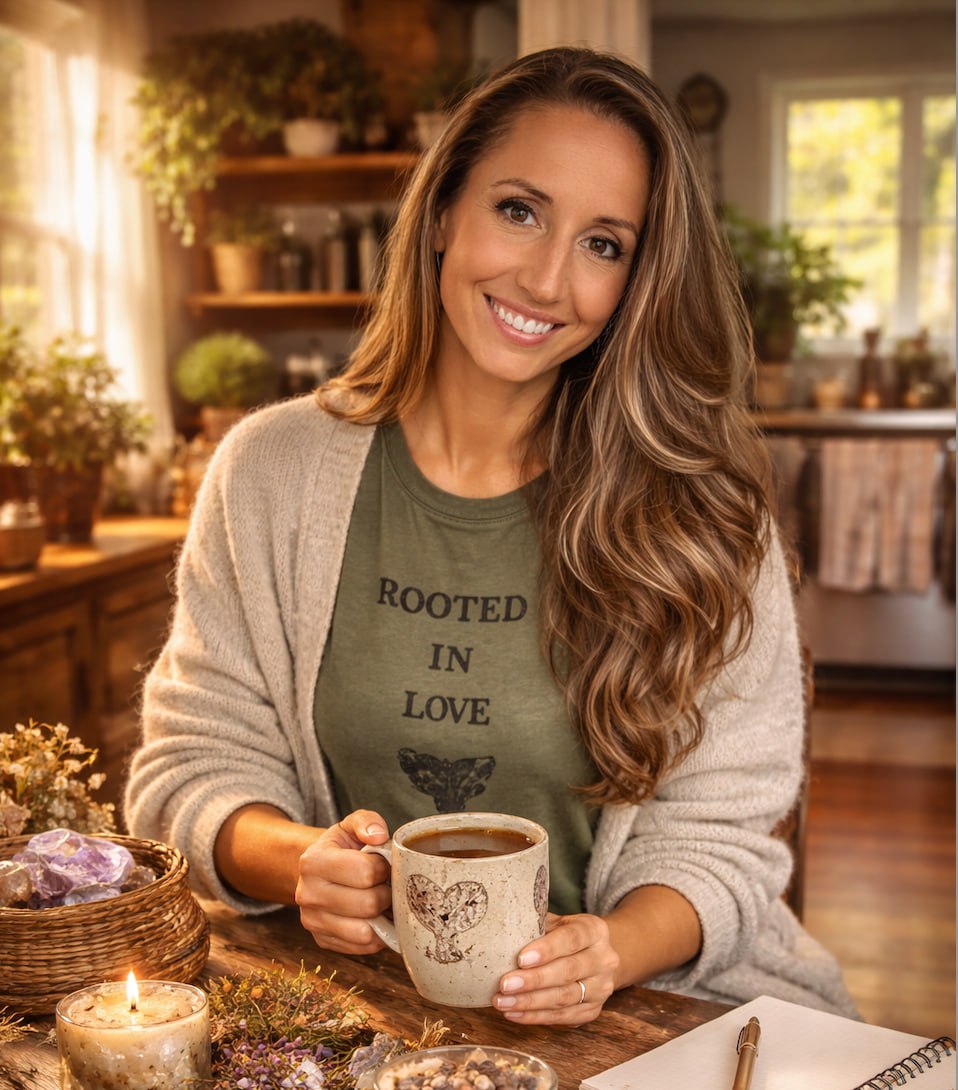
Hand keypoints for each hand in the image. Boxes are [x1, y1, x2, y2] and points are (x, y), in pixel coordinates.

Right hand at [294, 809, 391, 954]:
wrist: (318, 871)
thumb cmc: (341, 848)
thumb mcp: (351, 825)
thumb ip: (367, 821)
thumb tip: (378, 836)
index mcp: (313, 861)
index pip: (365, 872)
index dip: (383, 868)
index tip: (382, 864)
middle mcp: (308, 894)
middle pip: (368, 904)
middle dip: (386, 893)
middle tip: (386, 885)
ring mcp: (313, 922)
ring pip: (365, 931)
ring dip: (383, 917)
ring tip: (382, 901)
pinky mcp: (322, 941)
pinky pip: (362, 948)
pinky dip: (376, 935)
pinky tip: (375, 917)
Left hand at [492, 912, 619, 1024]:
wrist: (597, 956)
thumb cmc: (567, 936)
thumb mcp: (558, 923)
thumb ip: (537, 926)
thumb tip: (500, 932)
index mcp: (594, 931)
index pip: (571, 939)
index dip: (547, 949)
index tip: (521, 959)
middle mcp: (604, 959)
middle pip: (567, 971)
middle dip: (533, 980)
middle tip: (504, 984)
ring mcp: (600, 988)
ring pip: (564, 998)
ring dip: (530, 1002)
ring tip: (502, 1002)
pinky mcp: (592, 1011)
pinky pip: (562, 1017)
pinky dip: (536, 1017)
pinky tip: (514, 1013)